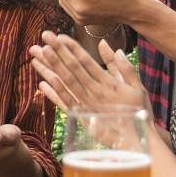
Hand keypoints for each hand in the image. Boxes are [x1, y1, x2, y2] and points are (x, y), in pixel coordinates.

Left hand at [29, 31, 150, 114]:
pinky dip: (54, 93)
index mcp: (107, 82)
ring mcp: (86, 104)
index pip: (86, 61)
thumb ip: (123, 66)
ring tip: (37, 54)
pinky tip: (43, 82)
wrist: (136, 141)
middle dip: (57, 51)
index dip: (72, 47)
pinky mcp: (82, 118)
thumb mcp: (136, 87)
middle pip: (72, 68)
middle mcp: (94, 91)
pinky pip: (65, 103)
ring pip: (65, 82)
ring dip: (50, 67)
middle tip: (45, 35)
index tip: (60, 36)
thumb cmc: (138, 112)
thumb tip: (109, 47)